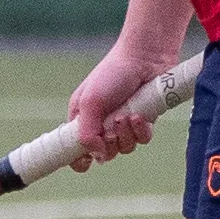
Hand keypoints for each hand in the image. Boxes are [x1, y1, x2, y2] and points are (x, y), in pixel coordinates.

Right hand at [69, 43, 178, 159]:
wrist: (144, 58)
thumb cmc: (112, 74)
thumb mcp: (91, 103)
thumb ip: (87, 133)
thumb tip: (97, 157)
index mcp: (82, 119)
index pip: (75, 150)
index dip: (79, 160)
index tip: (85, 160)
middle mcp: (102, 124)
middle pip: (104, 154)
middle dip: (109, 143)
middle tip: (112, 125)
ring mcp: (124, 124)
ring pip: (124, 148)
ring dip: (126, 135)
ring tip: (127, 115)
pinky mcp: (144, 121)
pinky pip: (142, 140)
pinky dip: (141, 131)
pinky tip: (139, 116)